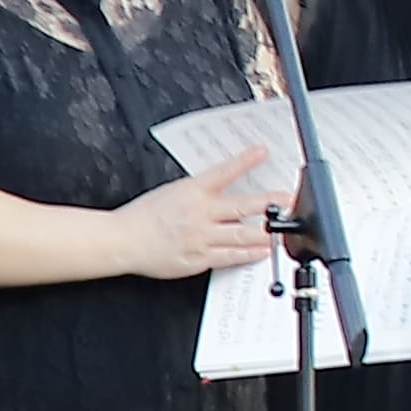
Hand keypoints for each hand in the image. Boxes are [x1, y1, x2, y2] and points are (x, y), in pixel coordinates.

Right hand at [118, 147, 287, 278]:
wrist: (122, 240)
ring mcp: (201, 238)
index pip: (223, 172)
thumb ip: (201, 191)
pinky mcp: (198, 258)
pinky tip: (262, 251)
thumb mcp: (173, 191)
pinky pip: (230, 257)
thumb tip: (224, 185)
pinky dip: (249, 254)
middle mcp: (200, 213)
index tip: (263, 152)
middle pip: (242, 206)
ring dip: (266, 233)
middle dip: (270, 203)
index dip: (245, 161)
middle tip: (288, 199)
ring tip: (282, 231)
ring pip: (242, 235)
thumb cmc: (144, 215)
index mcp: (191, 192)